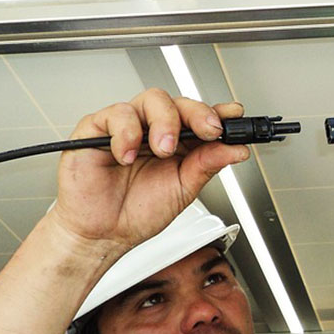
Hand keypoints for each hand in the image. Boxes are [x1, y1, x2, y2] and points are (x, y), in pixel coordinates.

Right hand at [49, 89, 249, 251]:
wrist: (103, 234)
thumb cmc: (138, 212)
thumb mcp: (183, 190)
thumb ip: (207, 165)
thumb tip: (236, 149)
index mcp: (179, 143)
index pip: (201, 117)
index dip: (219, 112)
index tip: (235, 114)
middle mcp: (154, 130)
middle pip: (179, 102)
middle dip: (198, 114)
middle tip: (208, 132)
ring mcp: (128, 127)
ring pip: (152, 99)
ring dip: (165, 122)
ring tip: (163, 150)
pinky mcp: (97, 129)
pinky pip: (115, 114)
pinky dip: (126, 133)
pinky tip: (127, 156)